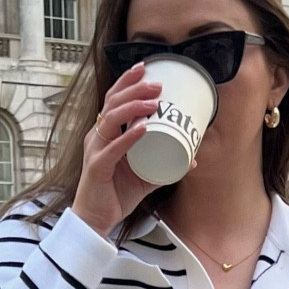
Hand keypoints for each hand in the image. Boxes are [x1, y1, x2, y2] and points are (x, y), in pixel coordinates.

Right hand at [72, 63, 162, 235]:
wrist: (96, 220)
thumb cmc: (116, 195)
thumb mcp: (145, 176)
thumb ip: (166, 166)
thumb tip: (193, 158)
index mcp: (106, 133)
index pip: (113, 100)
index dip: (127, 82)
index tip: (146, 68)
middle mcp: (97, 136)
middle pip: (112, 103)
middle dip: (134, 88)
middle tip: (157, 83)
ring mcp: (95, 150)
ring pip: (111, 120)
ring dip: (134, 107)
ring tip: (155, 101)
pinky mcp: (96, 167)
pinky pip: (113, 149)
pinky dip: (129, 137)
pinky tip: (143, 128)